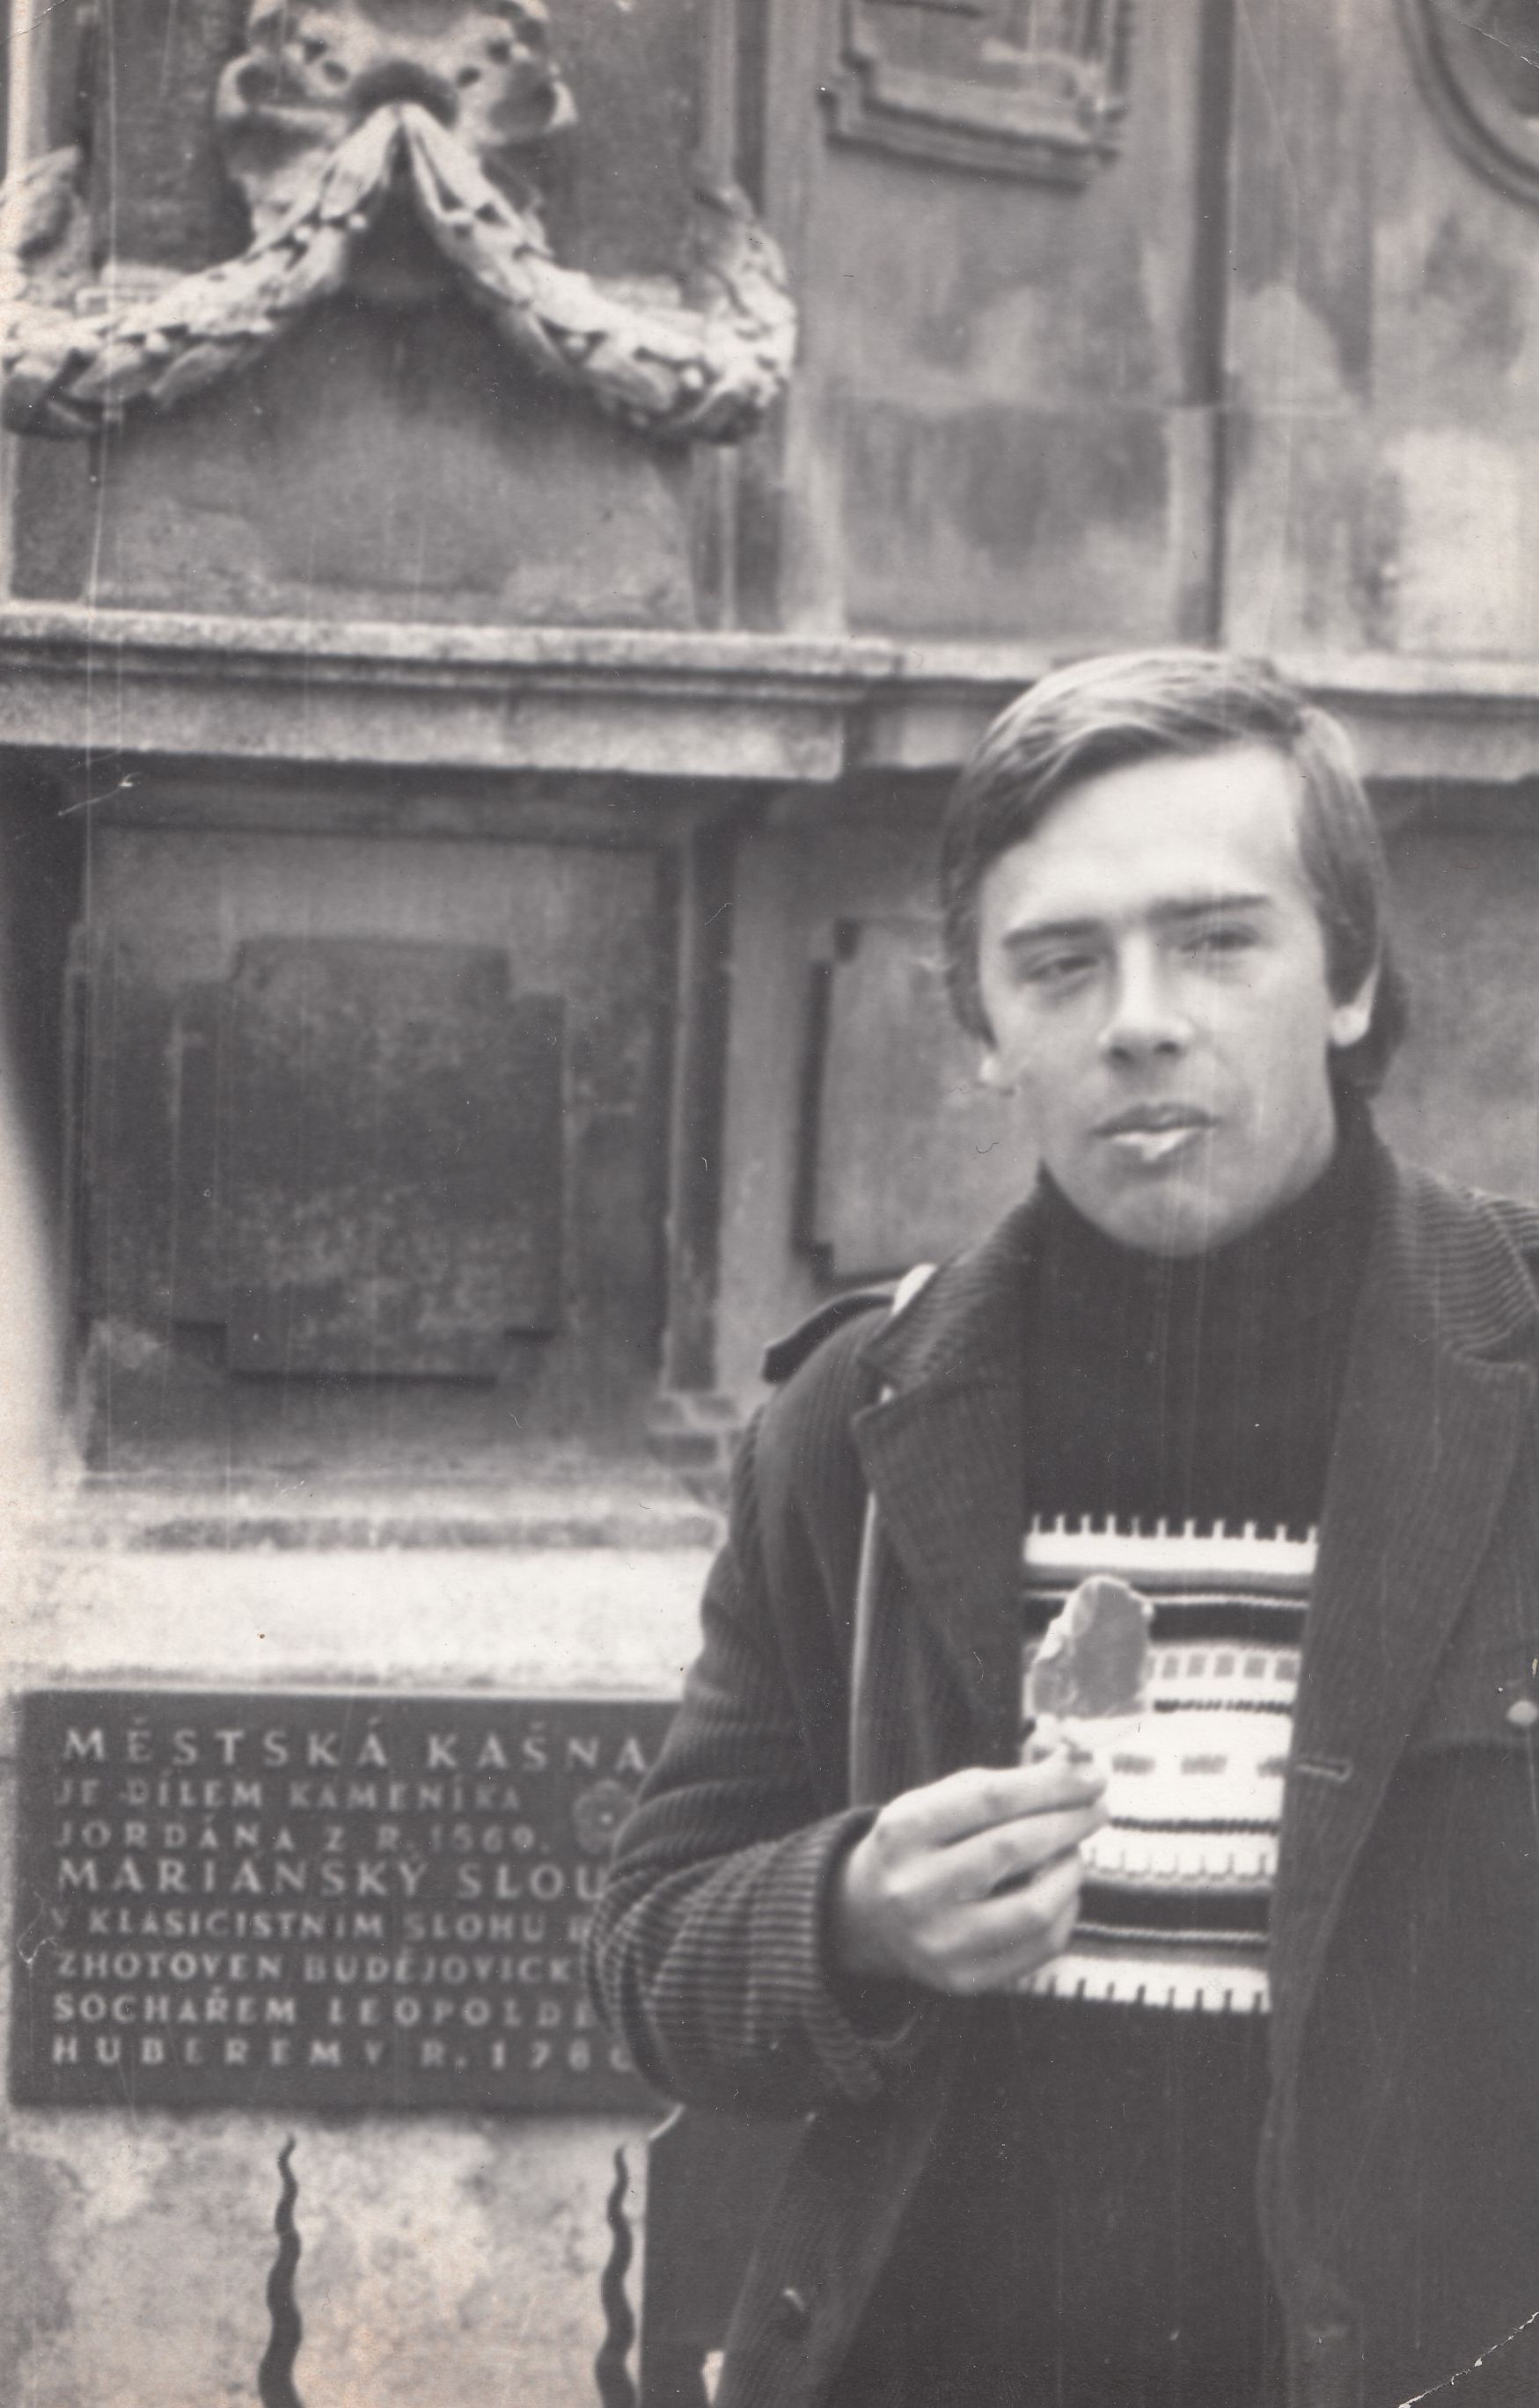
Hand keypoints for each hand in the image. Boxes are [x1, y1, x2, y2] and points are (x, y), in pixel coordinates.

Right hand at [828, 1752, 1106, 1997]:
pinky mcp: (964, 1980)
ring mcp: (938, 1941)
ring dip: (1070, 1871)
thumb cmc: (922, 1845)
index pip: (990, 1799)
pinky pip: (1040, 1947)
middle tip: (1097, 1809)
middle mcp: (914, 1889)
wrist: (870, 1917)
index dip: (1050, 1786)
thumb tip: (1079, 1767)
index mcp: (903, 1831)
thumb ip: (1004, 1784)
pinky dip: (1064, 1912)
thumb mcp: (941, 1802)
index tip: (1091, 1776)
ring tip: (1073, 1853)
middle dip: (1068, 1823)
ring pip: (1033, 1907)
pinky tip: (1060, 1893)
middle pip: (1012, 1848)